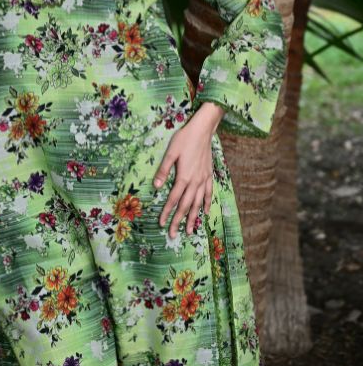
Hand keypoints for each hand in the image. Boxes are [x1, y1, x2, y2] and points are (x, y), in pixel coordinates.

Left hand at [152, 102, 223, 237]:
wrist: (203, 130)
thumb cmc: (184, 139)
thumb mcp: (170, 152)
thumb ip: (163, 170)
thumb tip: (156, 187)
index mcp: (183, 177)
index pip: (173, 199)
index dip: (167, 212)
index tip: (162, 224)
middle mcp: (195, 182)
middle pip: (186, 206)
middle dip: (178, 221)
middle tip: (174, 235)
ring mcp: (204, 179)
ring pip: (198, 203)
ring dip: (193, 218)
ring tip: (189, 231)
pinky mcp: (209, 175)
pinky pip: (208, 194)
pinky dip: (206, 204)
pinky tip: (205, 213)